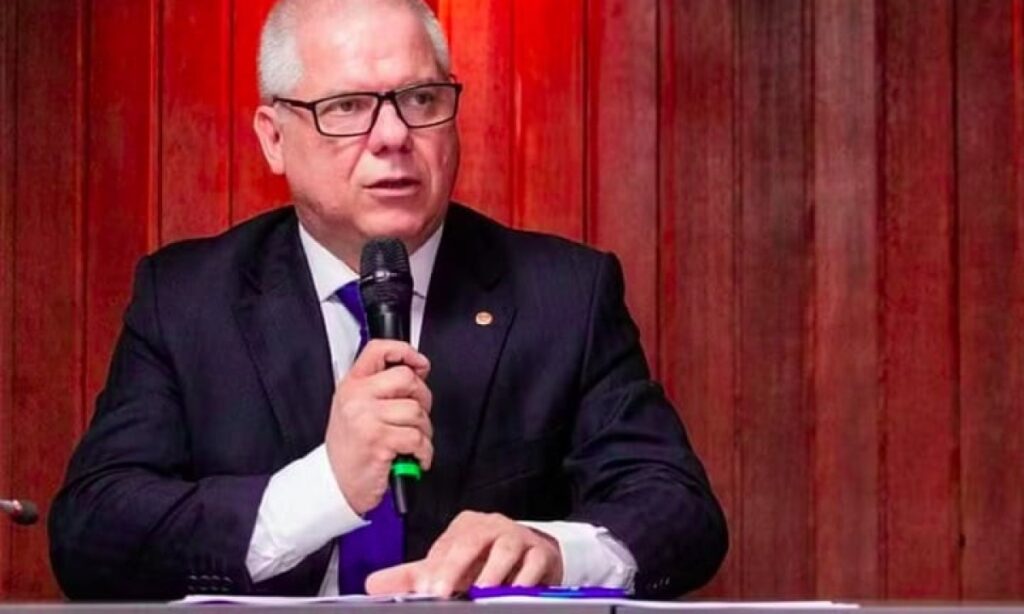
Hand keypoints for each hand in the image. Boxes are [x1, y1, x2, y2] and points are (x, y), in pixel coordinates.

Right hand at [325, 339, 432, 514]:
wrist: (334, 484)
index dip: (405, 351)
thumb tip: (416, 371)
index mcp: (352, 385)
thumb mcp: (354, 409)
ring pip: (416, 411)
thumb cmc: (350, 449)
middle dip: (422, 398)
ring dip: (424, 430)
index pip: (378, 350)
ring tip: (412, 442)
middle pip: (407, 378)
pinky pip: (417, 438)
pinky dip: (424, 451)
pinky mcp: (379, 441)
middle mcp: (357, 398)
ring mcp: (367, 418)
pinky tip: (414, 456)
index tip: (419, 364)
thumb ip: (379, 388)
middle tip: (417, 415)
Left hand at [365, 511, 563, 596]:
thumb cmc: (485, 562)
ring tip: (481, 592)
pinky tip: (513, 592)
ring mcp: (518, 537)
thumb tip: (372, 585)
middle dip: (456, 567)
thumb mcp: (449, 568)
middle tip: (443, 592)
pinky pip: (533, 564)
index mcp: (466, 527)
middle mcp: (492, 526)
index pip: (446, 545)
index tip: (425, 590)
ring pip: (506, 549)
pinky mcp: (541, 553)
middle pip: (472, 541)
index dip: (435, 568)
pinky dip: (523, 580)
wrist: (533, 558)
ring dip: (493, 572)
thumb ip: (412, 577)